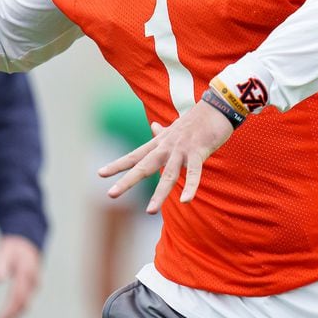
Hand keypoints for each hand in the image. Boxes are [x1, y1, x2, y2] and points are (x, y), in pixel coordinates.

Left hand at [0, 234, 41, 317]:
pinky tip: (6, 314)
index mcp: (26, 275)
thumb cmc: (13, 245)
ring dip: (13, 316)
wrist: (27, 237)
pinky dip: (15, 310)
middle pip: (23, 306)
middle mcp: (33, 282)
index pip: (17, 299)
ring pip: (25, 305)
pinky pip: (25, 301)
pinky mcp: (32, 285)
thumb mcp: (4, 250)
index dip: (6, 314)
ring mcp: (34, 284)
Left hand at [99, 100, 233, 213]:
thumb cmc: (196, 119)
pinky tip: (186, 200)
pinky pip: (195, 172)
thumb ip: (162, 131)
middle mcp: (167, 147)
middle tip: (111, 194)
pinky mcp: (199, 152)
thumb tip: (153, 126)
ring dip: (159, 193)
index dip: (118, 165)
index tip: (100, 174)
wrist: (217, 106)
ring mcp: (182, 150)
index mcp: (160, 143)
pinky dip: (191, 186)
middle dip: (128, 181)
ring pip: (169, 174)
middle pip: (144, 166)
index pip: (135, 155)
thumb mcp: (175, 127)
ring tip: (150, 211)